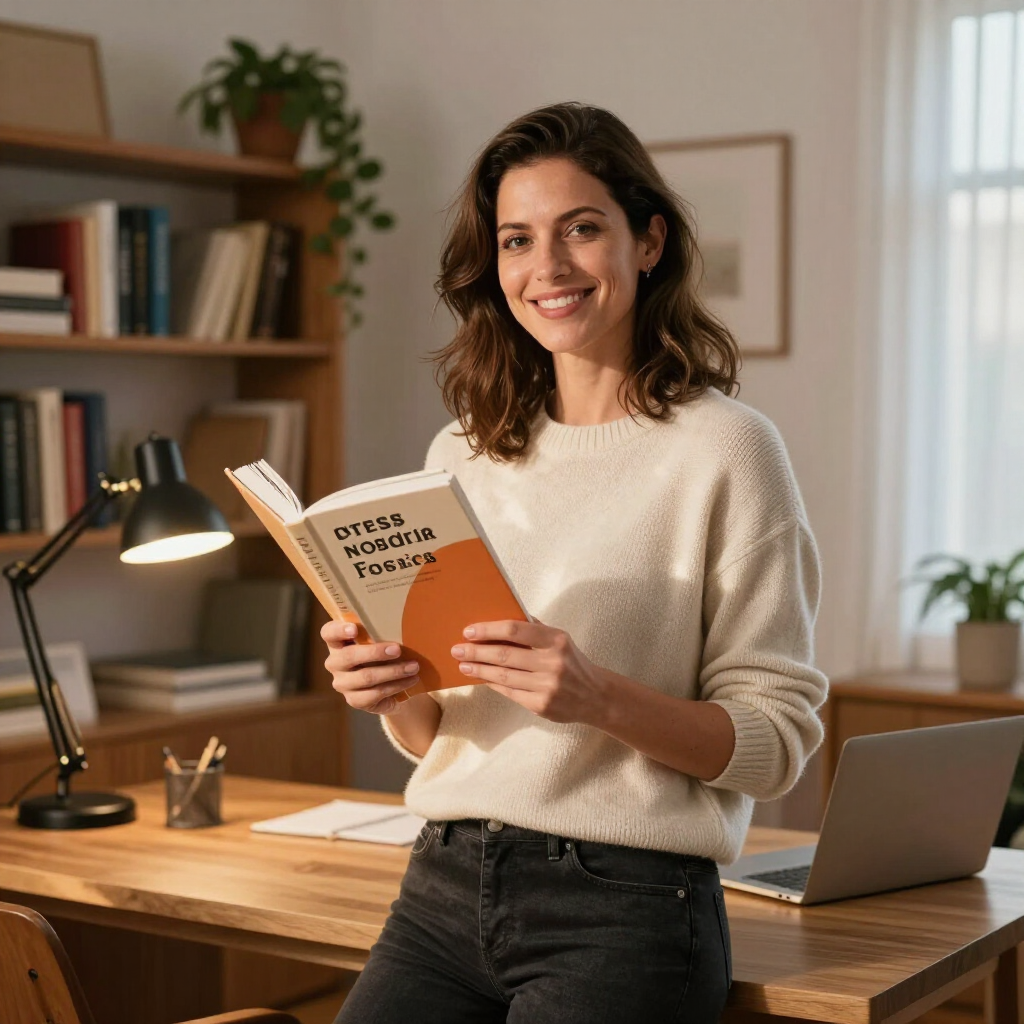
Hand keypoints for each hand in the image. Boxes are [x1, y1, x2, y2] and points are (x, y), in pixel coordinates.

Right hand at [321, 620, 419, 714]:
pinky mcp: (354, 700)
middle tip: (397, 649)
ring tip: (414, 667)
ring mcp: (342, 683)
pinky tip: (411, 680)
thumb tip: (405, 624)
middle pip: (348, 656)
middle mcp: (335, 663)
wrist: (392, 686)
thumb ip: (382, 633)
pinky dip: (397, 686)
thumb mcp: (381, 642)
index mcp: (338, 643)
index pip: (329, 633)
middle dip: (375, 652)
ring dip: (393, 671)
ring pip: (366, 677)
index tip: (354, 629)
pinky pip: (375, 693)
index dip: (338, 630)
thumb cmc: (385, 655)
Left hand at [450, 619, 611, 725]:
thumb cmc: (572, 662)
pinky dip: (492, 683)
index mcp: (557, 640)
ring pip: (504, 676)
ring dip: (479, 669)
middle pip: (505, 654)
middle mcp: (553, 663)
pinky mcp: (541, 705)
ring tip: (463, 664)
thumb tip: (501, 617)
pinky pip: (509, 692)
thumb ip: (535, 629)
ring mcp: (547, 686)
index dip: (489, 629)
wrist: (596, 696)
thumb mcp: (560, 640)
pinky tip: (481, 677)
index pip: (516, 630)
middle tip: (457, 649)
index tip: (469, 631)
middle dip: (476, 651)